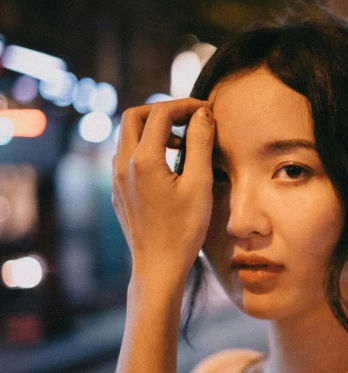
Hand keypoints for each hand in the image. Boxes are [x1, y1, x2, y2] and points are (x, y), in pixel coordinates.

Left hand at [112, 98, 213, 284]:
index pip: (160, 114)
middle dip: (163, 111)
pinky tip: (168, 164)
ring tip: (182, 142)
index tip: (207, 109)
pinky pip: (126, 156)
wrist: (158, 266)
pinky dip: (146, 147)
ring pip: (127, 136)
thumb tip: (203, 115)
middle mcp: (122, 164)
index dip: (185, 106)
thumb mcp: (200, 184)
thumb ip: (200, 144)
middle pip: (134, 116)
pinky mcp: (118, 191)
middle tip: (190, 118)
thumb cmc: (183, 229)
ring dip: (153, 129)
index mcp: (143, 160)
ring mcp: (116, 178)